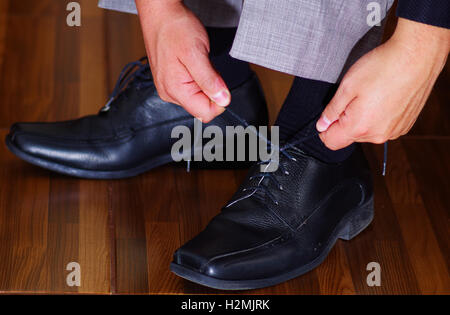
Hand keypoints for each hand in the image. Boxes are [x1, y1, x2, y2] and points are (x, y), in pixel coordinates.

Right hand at [136, 0, 229, 121]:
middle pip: (202, 106)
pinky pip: (192, 88)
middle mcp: (169, 93)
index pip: (205, 113)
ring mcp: (168, 87)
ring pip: (198, 96)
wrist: (160, 14)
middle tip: (205, 66)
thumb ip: (210, 81)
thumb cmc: (175, 29)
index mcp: (175, 90)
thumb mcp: (197, 54)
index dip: (219, 100)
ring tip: (197, 61)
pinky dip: (198, 77)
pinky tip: (192, 62)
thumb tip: (223, 100)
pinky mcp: (170, 81)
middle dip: (211, 88)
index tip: (219, 82)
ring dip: (205, 81)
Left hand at [317, 18, 449, 149]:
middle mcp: (378, 135)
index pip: (331, 142)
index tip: (329, 114)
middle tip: (354, 96)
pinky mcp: (405, 125)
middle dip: (345, 120)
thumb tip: (321, 125)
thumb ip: (332, 110)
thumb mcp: (347, 86)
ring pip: (366, 132)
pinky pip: (382, 127)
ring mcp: (394, 131)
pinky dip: (378, 116)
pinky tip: (384, 97)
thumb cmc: (382, 67)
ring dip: (363, 118)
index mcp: (360, 127)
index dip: (325, 129)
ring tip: (371, 94)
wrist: (417, 56)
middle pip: (349, 136)